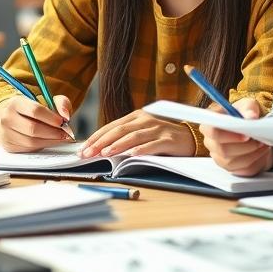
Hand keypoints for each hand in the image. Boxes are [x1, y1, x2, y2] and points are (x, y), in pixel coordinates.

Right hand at [0, 95, 73, 152]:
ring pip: (31, 142)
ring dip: (50, 141)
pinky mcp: (8, 146)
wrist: (7, 117)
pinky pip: (29, 149)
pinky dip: (42, 146)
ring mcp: (6, 133)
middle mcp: (7, 118)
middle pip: (33, 129)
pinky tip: (49, 141)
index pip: (35, 111)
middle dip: (53, 133)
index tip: (63, 122)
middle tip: (65, 133)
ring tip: (60, 138)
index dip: (52, 118)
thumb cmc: (30, 109)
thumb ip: (61, 103)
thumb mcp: (46, 100)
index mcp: (15, 102)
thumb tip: (66, 116)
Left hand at [80, 110, 194, 157]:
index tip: (83, 148)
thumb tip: (100, 149)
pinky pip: (153, 145)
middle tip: (88, 153)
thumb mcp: (142, 134)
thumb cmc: (161, 138)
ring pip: (134, 136)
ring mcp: (158, 129)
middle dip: (101, 142)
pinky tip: (132, 155)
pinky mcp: (169, 140)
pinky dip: (142, 149)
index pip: (112, 126)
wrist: (190, 138)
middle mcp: (146, 120)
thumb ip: (125, 138)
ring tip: (105, 153)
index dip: (96, 137)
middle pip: (120, 130)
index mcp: (136, 117)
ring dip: (118, 145)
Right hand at [201, 98, 272, 175]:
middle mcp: (211, 142)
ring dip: (251, 153)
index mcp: (210, 123)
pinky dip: (256, 160)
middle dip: (244, 146)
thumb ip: (249, 108)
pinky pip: (242, 169)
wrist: (253, 131)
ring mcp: (219, 157)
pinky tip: (261, 151)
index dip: (228, 134)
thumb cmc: (246, 116)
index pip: (210, 130)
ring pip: (232, 161)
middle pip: (222, 149)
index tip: (246, 135)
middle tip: (258, 139)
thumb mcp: (248, 106)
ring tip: (263, 143)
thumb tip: (251, 117)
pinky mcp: (230, 168)